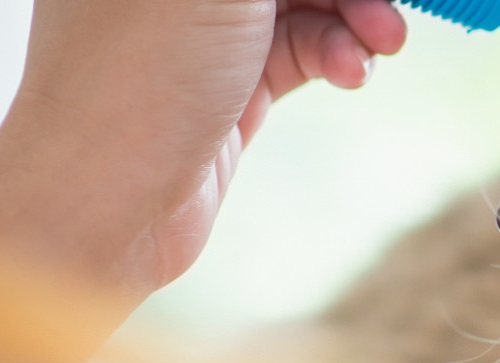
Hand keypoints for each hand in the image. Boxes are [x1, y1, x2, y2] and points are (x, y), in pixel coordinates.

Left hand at [0, 0, 407, 288]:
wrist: (106, 204)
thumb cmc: (140, 75)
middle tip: (393, 14)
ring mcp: (200, 29)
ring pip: (302, 4)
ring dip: (354, 18)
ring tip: (383, 46)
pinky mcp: (228, 80)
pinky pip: (301, 47)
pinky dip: (335, 54)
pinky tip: (350, 74)